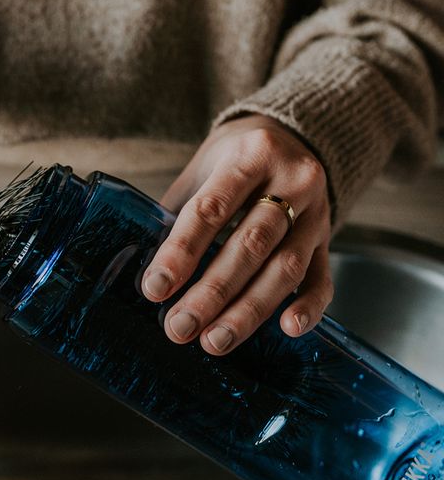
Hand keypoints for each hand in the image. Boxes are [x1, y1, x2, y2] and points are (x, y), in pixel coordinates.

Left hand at [141, 114, 333, 354]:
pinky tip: (287, 329)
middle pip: (250, 244)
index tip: (155, 288)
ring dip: (248, 311)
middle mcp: (292, 181)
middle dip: (212, 292)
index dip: (182, 252)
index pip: (211, 209)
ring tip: (214, 341)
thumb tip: (151, 272)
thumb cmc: (234, 159)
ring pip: (285, 267)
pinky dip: (308, 307)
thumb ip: (179, 213)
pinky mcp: (329, 240)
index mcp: (251, 155)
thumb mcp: (203, 169)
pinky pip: (323, 278)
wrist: (293, 138)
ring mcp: (317, 213)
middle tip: (180, 326)